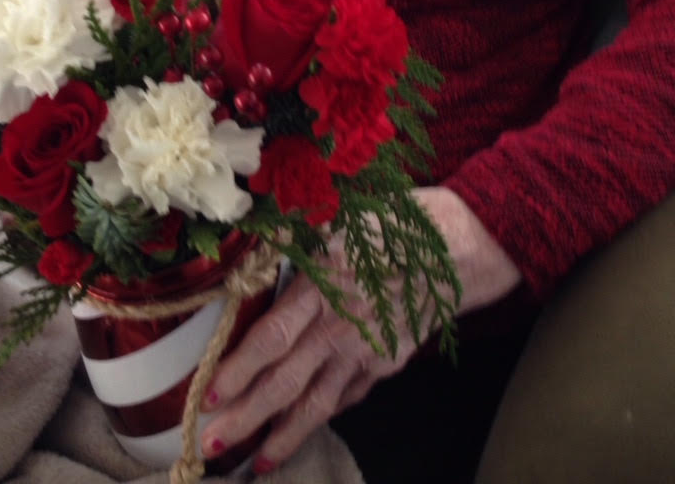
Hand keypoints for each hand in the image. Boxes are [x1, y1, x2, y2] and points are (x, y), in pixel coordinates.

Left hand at [200, 187, 520, 470]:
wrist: (465, 246)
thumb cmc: (401, 222)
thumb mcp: (344, 216)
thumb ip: (299, 238)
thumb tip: (258, 245)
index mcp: (324, 285)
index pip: (272, 338)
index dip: (239, 369)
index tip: (209, 394)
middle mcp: (342, 325)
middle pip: (286, 381)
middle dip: (246, 417)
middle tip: (210, 443)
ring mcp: (368, 350)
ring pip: (319, 403)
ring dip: (284, 435)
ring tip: (256, 462)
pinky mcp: (389, 363)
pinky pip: (350, 394)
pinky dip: (326, 413)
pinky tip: (305, 426)